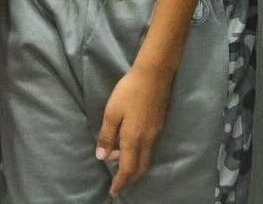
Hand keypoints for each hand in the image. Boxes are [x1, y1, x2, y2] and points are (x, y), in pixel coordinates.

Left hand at [97, 61, 173, 194]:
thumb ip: (107, 136)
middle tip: (118, 179)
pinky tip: (132, 142)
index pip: (127, 169)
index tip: (113, 191)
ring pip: (146, 157)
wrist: (155, 72)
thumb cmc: (130, 91)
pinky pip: (150, 147)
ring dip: (135, 164)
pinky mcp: (160, 123)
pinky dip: (140, 153)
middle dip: (129, 177)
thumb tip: (102, 157)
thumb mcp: (112, 112)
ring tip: (121, 158)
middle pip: (140, 167)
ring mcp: (155, 131)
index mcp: (133, 139)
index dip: (120, 182)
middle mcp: (147, 139)